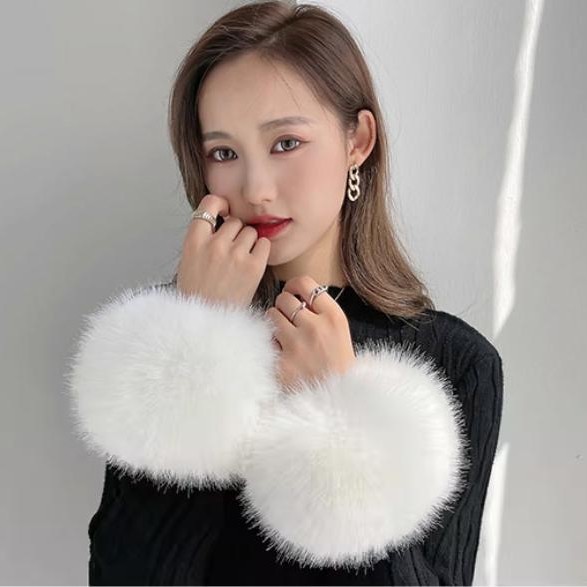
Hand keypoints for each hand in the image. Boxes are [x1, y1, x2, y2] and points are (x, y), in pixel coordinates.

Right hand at [176, 194, 270, 307]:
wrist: (208, 322)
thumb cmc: (199, 294)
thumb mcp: (189, 261)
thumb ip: (203, 240)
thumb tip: (222, 220)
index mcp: (194, 241)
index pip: (209, 204)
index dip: (220, 204)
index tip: (224, 209)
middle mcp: (214, 244)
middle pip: (235, 222)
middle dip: (236, 233)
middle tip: (232, 252)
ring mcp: (234, 254)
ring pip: (251, 232)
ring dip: (249, 243)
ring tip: (241, 261)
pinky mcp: (253, 266)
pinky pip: (264, 244)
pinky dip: (261, 251)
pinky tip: (253, 264)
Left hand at [264, 275, 356, 392]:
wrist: (339, 399)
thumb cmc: (336, 361)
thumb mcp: (340, 330)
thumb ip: (320, 309)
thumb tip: (294, 291)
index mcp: (333, 317)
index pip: (305, 284)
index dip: (294, 285)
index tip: (292, 292)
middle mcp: (315, 328)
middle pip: (284, 299)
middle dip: (284, 306)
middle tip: (289, 319)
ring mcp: (297, 346)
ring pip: (271, 316)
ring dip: (276, 323)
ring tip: (286, 336)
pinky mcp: (282, 365)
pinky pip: (266, 340)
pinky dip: (272, 344)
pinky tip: (283, 352)